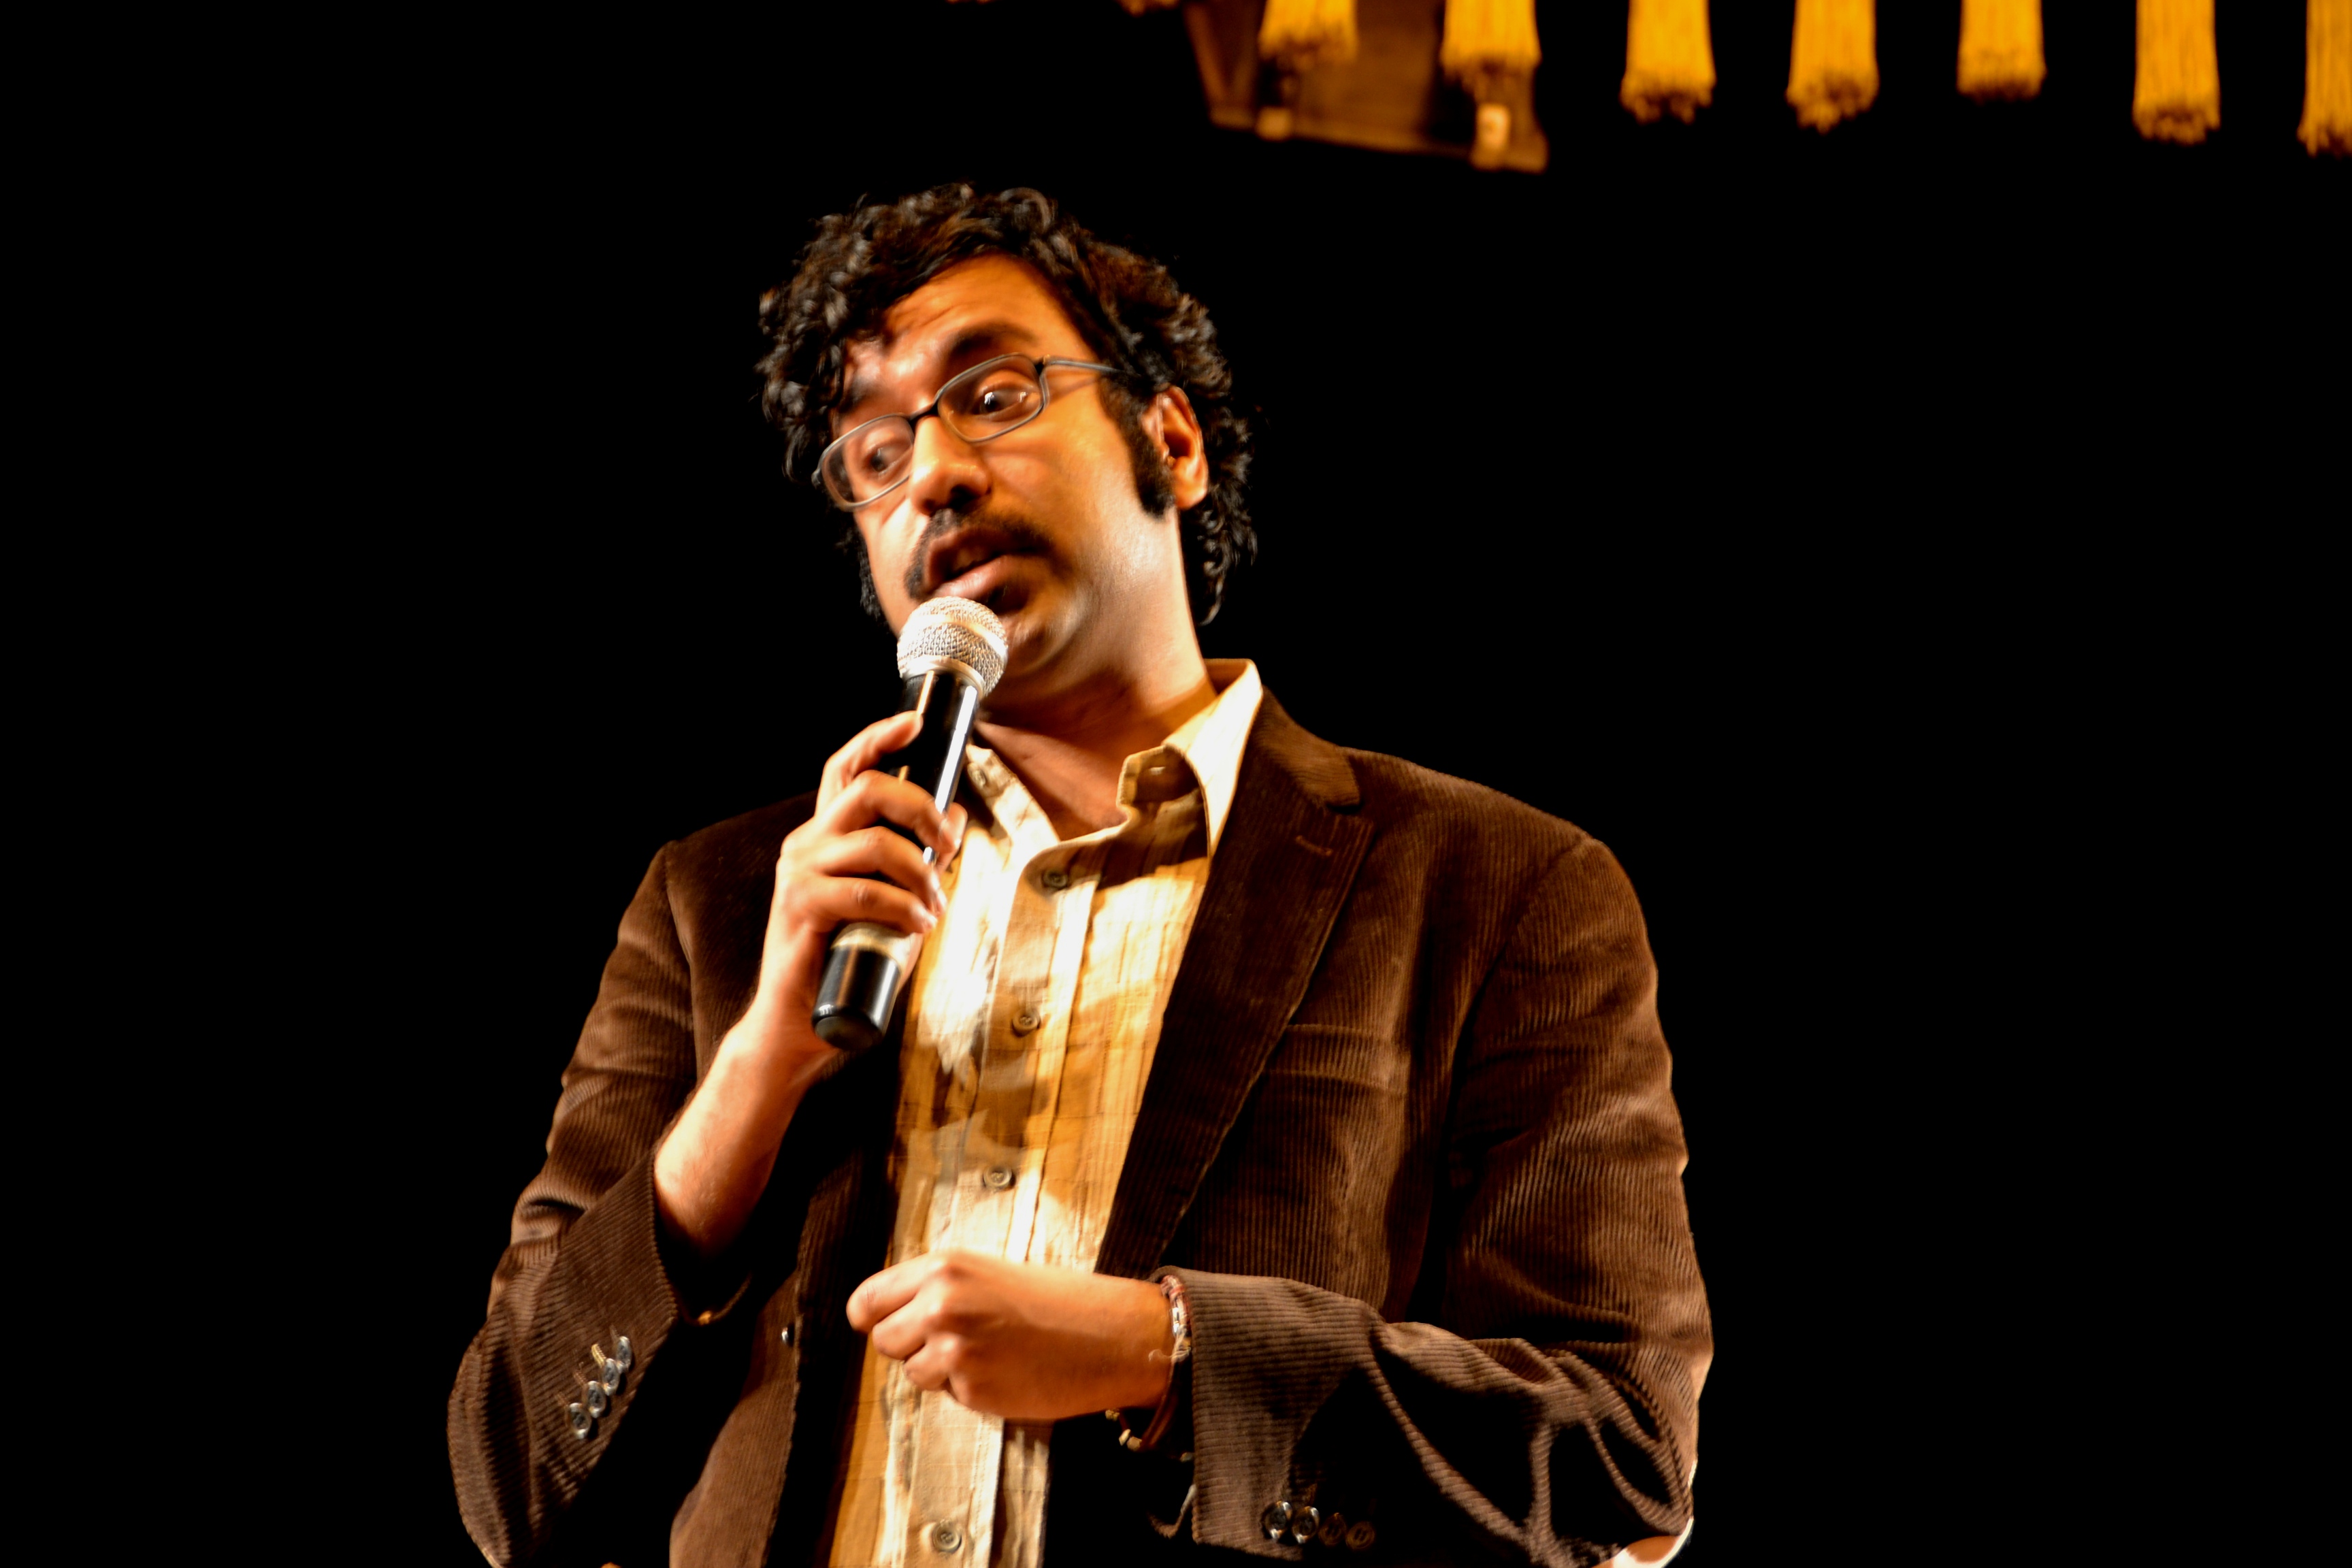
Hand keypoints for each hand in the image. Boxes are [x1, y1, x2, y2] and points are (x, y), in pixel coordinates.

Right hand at [746, 708, 967, 1059]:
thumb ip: (917, 860)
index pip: (845, 768)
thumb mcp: (893, 900)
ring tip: (933, 907)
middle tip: (947, 848)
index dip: (878, 738)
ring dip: (920, 873)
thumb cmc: (846, 961)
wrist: (796, 1023)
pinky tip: (918, 925)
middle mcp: (806, 844)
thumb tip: (958, 817)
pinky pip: (865, 892)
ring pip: (875, 843)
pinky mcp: (799, 908)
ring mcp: (798, 874)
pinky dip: (903, 907)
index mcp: (825, 836)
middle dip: (921, 808)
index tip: (914, 722)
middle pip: (867, 790)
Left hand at [847, 1251, 1173, 1421]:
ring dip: (940, 1372)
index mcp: (943, 1266)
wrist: (1109, 1333)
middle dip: (910, 1347)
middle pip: (882, 1340)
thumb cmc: (1057, 1303)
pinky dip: (968, 1391)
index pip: (866, 1301)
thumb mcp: (987, 1274)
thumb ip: (939, 1289)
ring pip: (911, 1371)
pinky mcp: (971, 1385)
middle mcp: (940, 1302)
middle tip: (956, 1342)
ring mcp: (954, 1346)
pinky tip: (1004, 1373)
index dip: (876, 1319)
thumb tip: (892, 1318)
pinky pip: (946, 1395)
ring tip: (987, 1355)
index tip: (893, 1327)